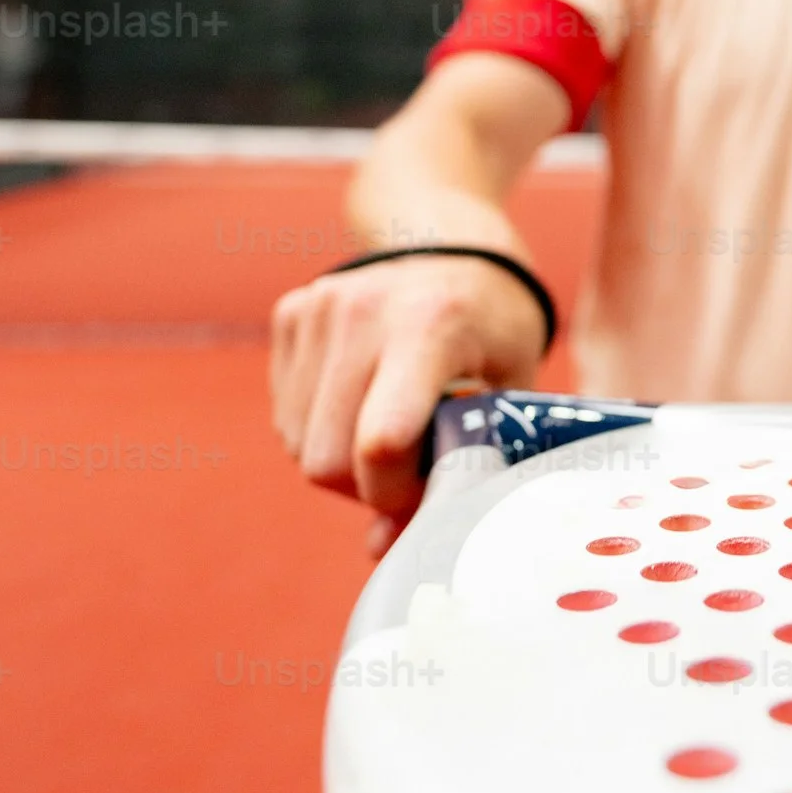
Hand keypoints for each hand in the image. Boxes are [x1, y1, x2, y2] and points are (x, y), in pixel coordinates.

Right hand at [270, 252, 549, 521]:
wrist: (453, 243)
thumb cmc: (492, 331)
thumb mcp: (504, 395)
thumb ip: (458, 471)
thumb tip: (382, 548)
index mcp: (429, 325)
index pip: (381, 443)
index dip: (398, 493)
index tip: (432, 486)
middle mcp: (363, 310)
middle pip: (325, 460)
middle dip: (367, 487)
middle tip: (412, 466)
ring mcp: (319, 308)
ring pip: (299, 446)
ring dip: (343, 461)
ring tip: (391, 429)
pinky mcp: (291, 313)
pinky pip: (287, 416)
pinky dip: (322, 430)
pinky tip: (364, 400)